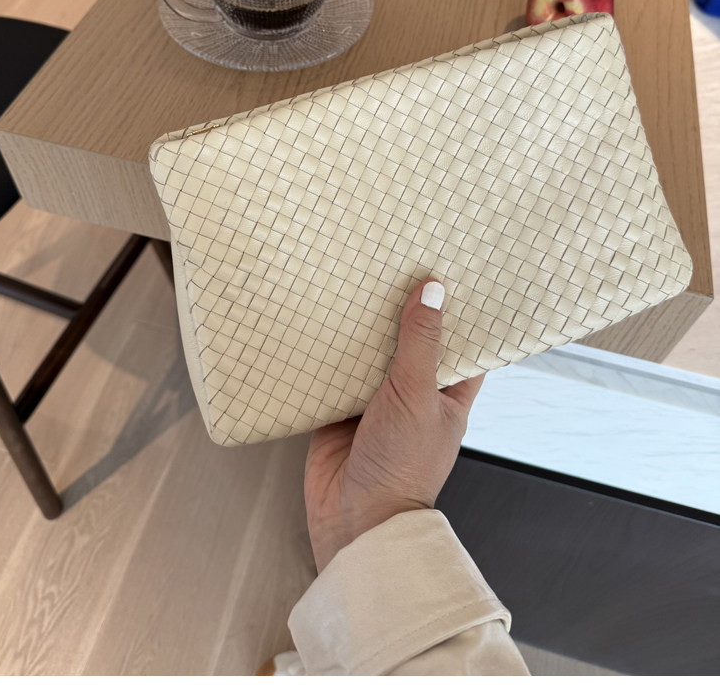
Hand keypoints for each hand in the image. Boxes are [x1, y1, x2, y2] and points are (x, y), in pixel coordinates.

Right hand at [304, 279, 484, 572]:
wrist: (353, 518)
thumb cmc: (402, 467)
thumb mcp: (417, 395)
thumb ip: (420, 343)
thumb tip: (432, 291)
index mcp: (448, 394)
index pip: (460, 344)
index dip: (458, 312)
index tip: (452, 274)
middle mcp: (413, 394)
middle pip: (411, 342)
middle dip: (402, 311)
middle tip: (396, 263)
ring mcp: (375, 402)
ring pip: (371, 354)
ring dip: (364, 328)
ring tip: (358, 280)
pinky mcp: (339, 409)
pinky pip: (334, 372)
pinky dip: (328, 351)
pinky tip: (321, 320)